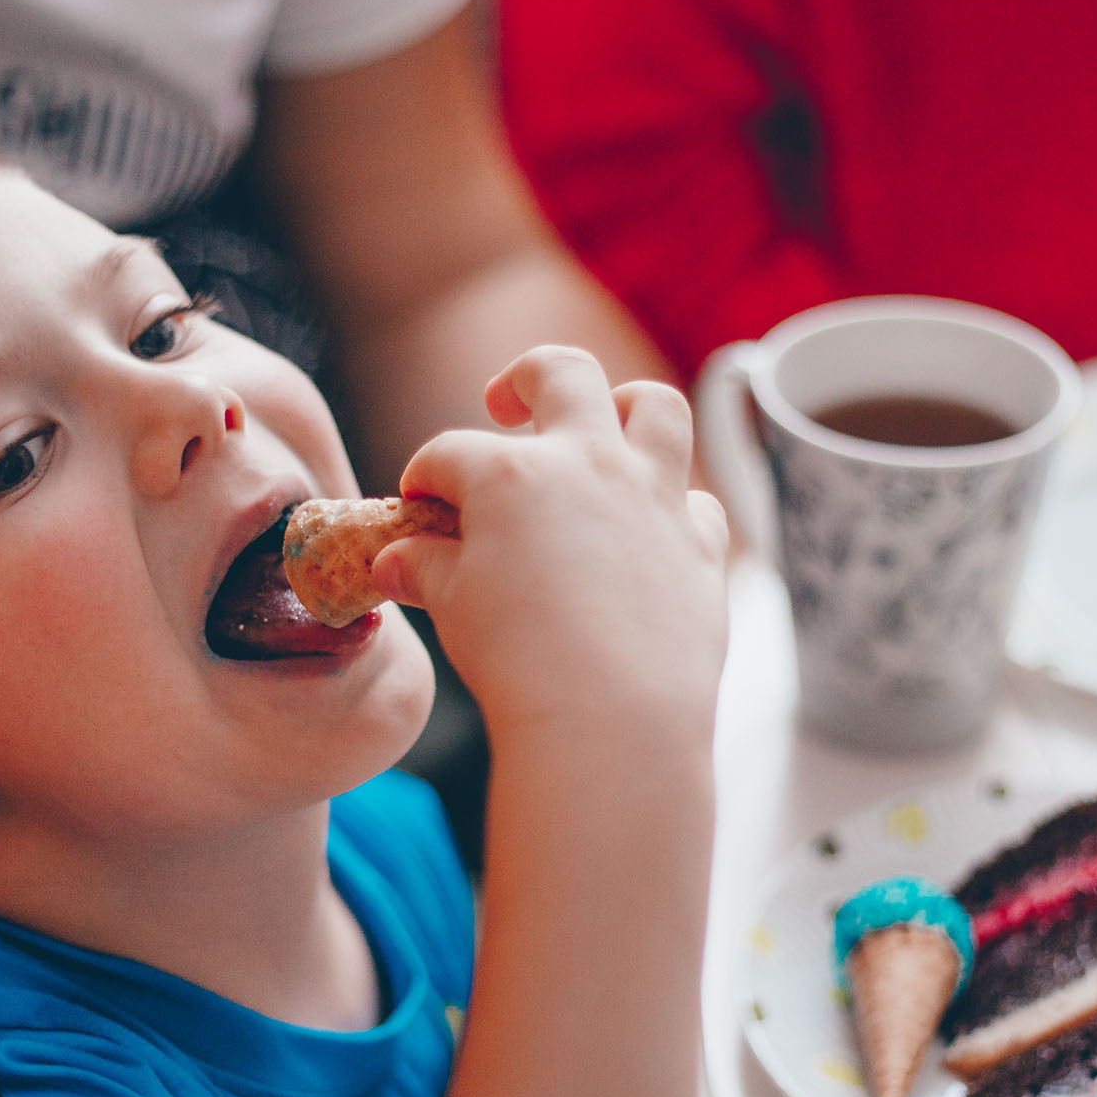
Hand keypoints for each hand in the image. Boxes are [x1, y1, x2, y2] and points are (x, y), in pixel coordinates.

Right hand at [375, 347, 729, 746]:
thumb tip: (395, 561)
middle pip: (560, 374)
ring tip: (604, 426)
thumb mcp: (455, 609)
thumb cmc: (518, 664)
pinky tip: (651, 532)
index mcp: (510, 474)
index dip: (425, 478)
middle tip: (506, 403)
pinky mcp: (701, 544)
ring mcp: (653, 497)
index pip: (450, 454)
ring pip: (655, 405)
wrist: (611, 722)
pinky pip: (696, 502)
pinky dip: (673, 509)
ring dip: (625, 405)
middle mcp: (588, 464)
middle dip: (525, 379)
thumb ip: (427, 570)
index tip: (419, 507)